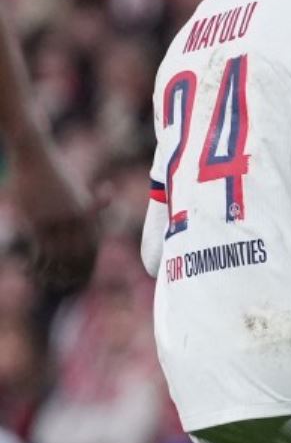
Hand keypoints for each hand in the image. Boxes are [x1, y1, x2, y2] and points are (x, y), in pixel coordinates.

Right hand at [12, 149, 97, 290]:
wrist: (35, 157)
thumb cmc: (58, 172)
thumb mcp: (79, 187)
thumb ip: (93, 199)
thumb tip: (109, 192)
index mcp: (87, 214)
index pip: (91, 249)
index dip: (88, 267)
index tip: (82, 280)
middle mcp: (75, 219)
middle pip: (76, 256)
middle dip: (71, 274)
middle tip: (63, 285)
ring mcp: (56, 220)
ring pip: (57, 256)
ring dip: (50, 273)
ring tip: (45, 281)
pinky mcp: (36, 220)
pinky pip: (38, 249)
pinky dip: (35, 263)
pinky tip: (28, 269)